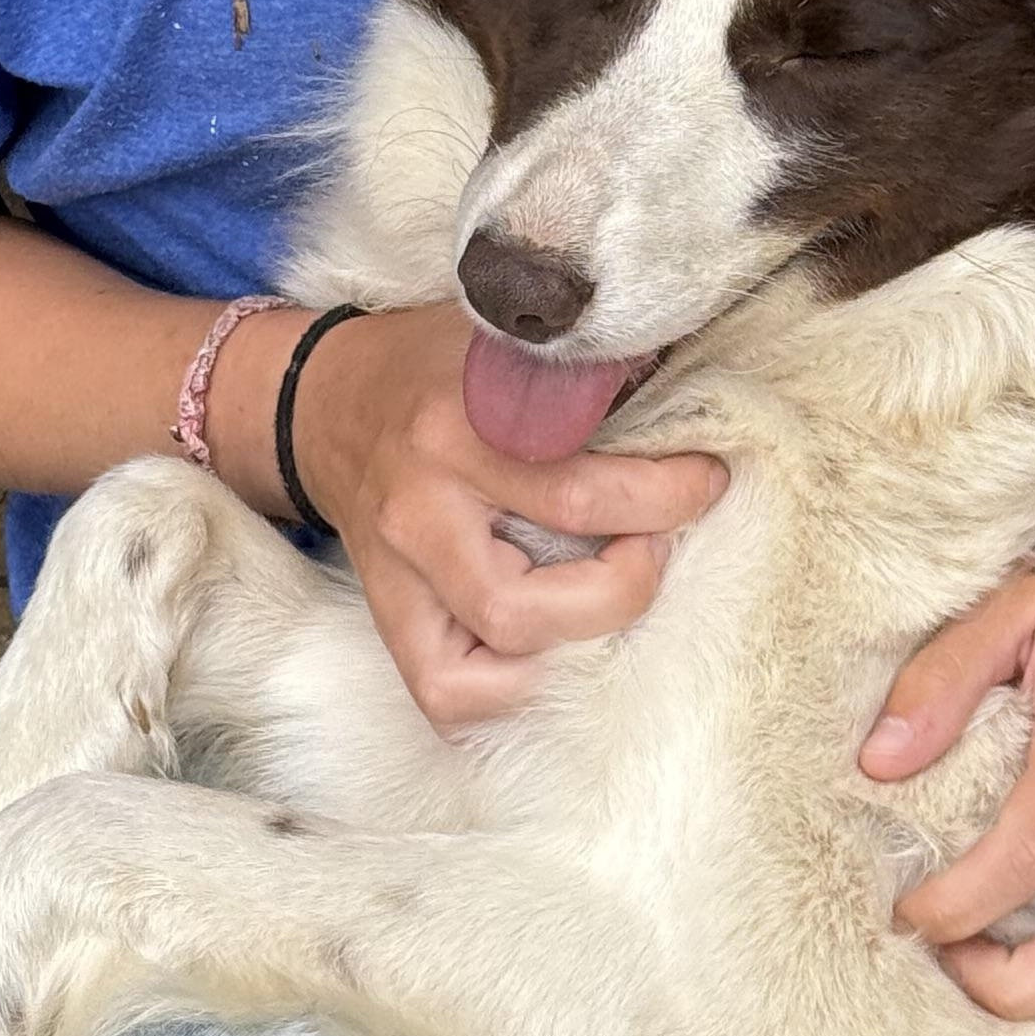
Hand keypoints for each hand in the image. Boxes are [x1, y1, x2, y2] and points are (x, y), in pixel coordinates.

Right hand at [267, 304, 724, 729]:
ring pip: (491, 657)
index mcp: (457, 430)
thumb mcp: (503, 341)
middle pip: (530, 603)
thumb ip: (584, 369)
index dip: (666, 499)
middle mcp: (422, 511)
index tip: (708, 479)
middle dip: (624, 586)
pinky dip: (510, 695)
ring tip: (612, 594)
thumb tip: (693, 389)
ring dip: (575, 641)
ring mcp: (398, 574)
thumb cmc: (435, 367)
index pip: (579, 492)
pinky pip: (445, 694)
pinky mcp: (389, 616)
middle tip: (657, 546)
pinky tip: (555, 653)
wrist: (326, 400)